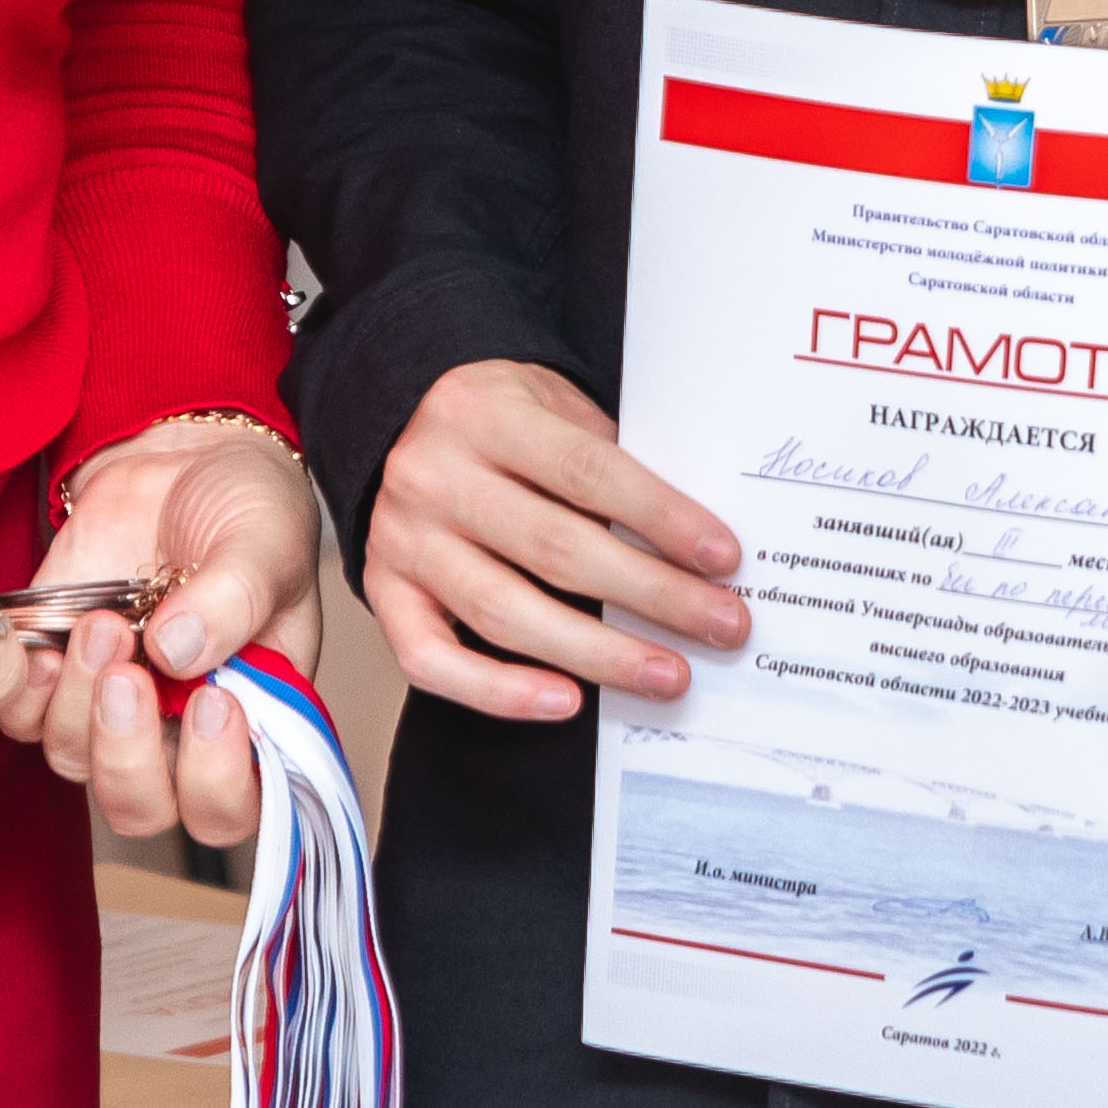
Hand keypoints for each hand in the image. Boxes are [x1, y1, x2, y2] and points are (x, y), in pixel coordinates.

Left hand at [10, 419, 331, 851]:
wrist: (181, 458)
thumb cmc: (244, 509)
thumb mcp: (266, 544)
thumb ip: (234, 599)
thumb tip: (179, 651)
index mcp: (252, 721)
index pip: (233, 805)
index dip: (216, 782)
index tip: (213, 705)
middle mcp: (177, 732)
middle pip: (140, 807)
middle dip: (125, 756)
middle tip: (129, 676)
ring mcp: (109, 707)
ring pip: (72, 761)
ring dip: (78, 703)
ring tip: (102, 621)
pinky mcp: (52, 672)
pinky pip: (21, 713)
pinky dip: (30, 683)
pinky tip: (58, 631)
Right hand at [365, 360, 743, 722]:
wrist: (403, 414)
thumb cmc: (504, 418)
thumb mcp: (556, 406)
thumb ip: (610, 460)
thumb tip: (697, 544)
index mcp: (484, 413)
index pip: (587, 470)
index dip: (661, 518)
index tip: (725, 558)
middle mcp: (433, 476)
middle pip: (555, 549)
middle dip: (652, 594)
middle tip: (722, 625)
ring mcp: (401, 539)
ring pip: (503, 612)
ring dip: (597, 654)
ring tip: (668, 674)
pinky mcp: (382, 592)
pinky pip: (431, 660)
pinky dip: (499, 691)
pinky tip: (565, 701)